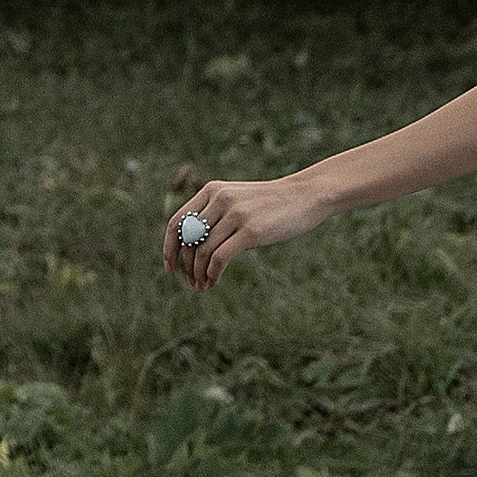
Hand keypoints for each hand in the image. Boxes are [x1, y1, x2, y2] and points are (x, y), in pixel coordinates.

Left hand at [164, 176, 328, 291]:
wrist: (307, 195)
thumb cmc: (272, 203)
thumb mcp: (238, 200)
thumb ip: (215, 215)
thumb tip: (191, 246)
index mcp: (212, 190)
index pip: (177, 222)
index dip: (169, 247)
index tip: (170, 267)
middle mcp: (220, 199)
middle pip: (188, 240)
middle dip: (186, 266)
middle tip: (191, 282)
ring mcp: (236, 214)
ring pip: (203, 251)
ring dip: (199, 274)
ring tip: (203, 286)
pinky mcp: (251, 231)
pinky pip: (219, 257)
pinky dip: (212, 273)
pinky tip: (214, 280)